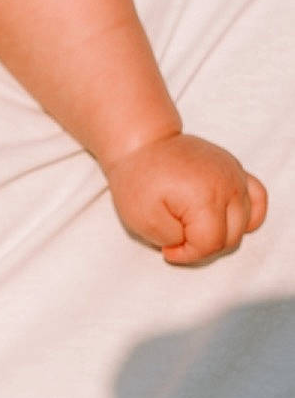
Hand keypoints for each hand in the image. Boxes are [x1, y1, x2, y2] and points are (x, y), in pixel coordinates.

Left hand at [106, 134, 267, 265]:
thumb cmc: (139, 179)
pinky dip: (247, 214)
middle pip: (231, 237)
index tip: (167, 248)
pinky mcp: (236, 169)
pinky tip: (226, 219)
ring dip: (222, 233)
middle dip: (203, 246)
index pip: (211, 245)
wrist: (143, 142)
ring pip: (245, 222)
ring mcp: (235, 175)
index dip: (188, 254)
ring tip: (194, 227)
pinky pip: (258, 198)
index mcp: (205, 198)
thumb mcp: (144, 220)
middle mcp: (228, 185)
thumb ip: (173, 240)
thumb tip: (192, 243)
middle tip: (178, 238)